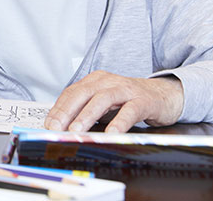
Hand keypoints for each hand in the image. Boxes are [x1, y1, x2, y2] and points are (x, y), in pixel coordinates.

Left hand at [45, 71, 184, 132]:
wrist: (164, 95)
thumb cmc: (129, 101)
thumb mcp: (104, 104)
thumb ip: (86, 111)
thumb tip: (62, 127)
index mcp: (95, 80)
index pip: (71, 92)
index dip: (58, 108)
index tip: (48, 124)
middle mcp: (108, 81)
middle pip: (82, 93)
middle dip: (66, 111)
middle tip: (56, 128)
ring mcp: (126, 89)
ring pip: (102, 100)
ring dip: (87, 115)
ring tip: (76, 130)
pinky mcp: (144, 100)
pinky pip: (130, 111)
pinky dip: (119, 122)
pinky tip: (112, 133)